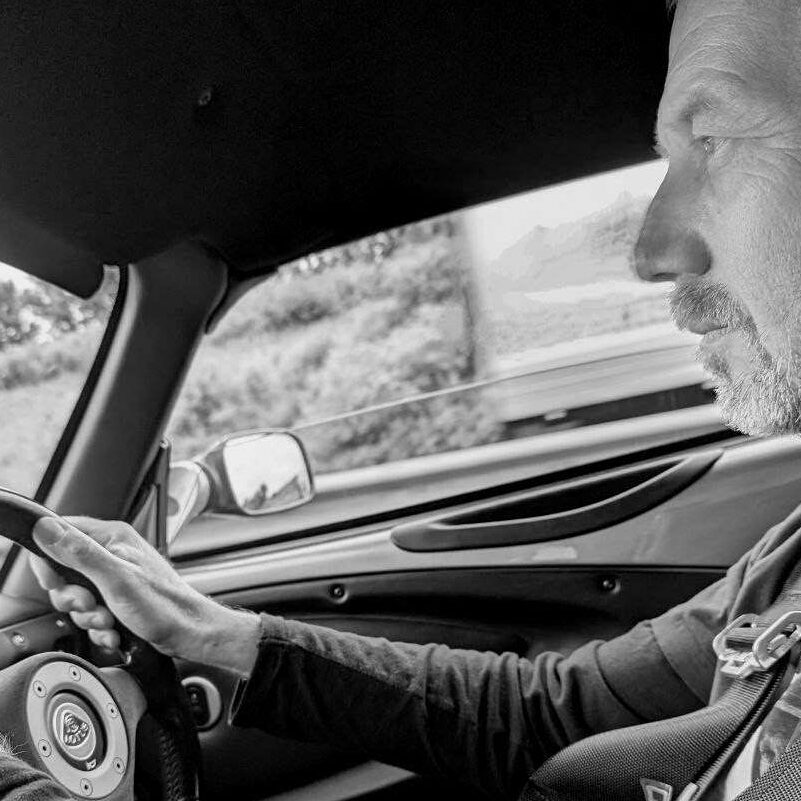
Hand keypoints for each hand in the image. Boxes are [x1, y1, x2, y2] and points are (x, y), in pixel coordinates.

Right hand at [30, 516, 259, 675]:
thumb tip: (44, 528)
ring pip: (78, 597)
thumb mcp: (115, 578)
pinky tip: (115, 631)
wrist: (189, 633)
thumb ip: (80, 553)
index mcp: (112, 536)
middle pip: (64, 572)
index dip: (49, 560)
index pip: (59, 533)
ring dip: (89, 617)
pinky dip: (100, 627)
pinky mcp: (119, 598)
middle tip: (92, 605)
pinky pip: (93, 613)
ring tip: (110, 620)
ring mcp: (117, 576)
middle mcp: (113, 552)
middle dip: (73, 598)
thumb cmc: (163, 605)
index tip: (54, 582)